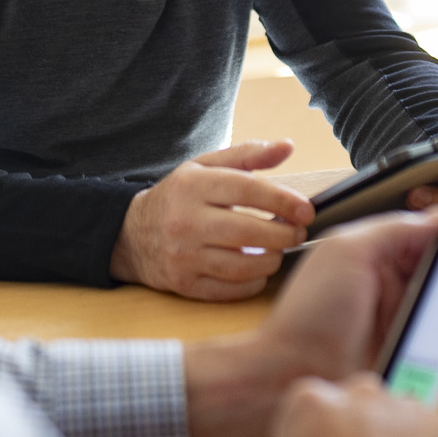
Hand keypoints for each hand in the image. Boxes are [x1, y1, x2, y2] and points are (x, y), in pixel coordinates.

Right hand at [110, 141, 314, 300]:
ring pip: (242, 265)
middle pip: (247, 231)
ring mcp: (183, 256)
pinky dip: (253, 282)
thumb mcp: (205, 167)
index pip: (247, 189)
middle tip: (298, 232)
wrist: (131, 235)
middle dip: (283, 234)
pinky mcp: (184, 284)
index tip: (306, 210)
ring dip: (272, 260)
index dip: (283, 200)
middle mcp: (185, 221)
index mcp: (193, 185)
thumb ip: (247, 155)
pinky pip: (230, 289)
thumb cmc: (179, 197)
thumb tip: (287, 147)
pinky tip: (258, 270)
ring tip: (279, 250)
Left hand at [182, 209, 437, 436]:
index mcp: (370, 252)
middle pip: (437, 266)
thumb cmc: (309, 315)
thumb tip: (436, 219)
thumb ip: (391, 231)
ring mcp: (397, 316)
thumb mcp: (346, 254)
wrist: (292, 374)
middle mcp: (386, 282)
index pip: (421, 232)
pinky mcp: (405, 345)